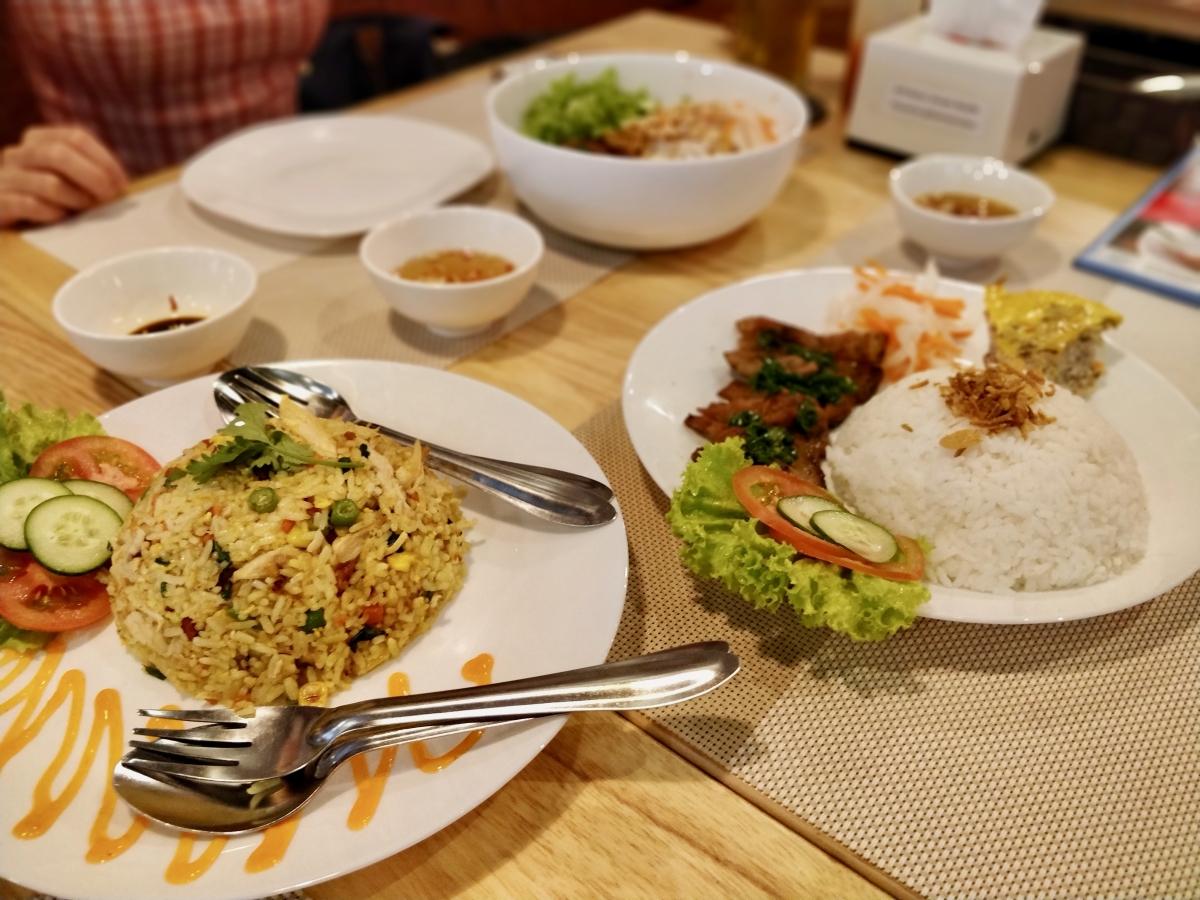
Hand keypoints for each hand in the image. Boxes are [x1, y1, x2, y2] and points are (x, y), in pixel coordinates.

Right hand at [0, 125, 127, 226]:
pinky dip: (51, 213)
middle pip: (60, 154)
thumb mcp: (68, 180)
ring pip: (49, 183)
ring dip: (76, 198)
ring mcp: (4, 177)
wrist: (4, 214)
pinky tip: (59, 218)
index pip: (76, 137)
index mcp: (38, 140)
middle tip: (108, 197)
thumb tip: (120, 184)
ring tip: (85, 209)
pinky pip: (30, 205)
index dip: (104, 160)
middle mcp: (18, 154)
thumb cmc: (46, 199)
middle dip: (92, 177)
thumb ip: (89, 174)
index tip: (121, 184)